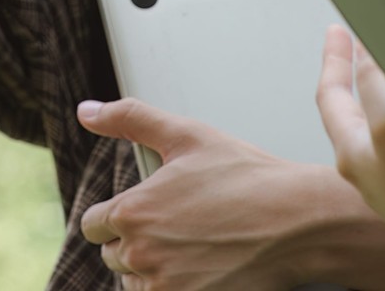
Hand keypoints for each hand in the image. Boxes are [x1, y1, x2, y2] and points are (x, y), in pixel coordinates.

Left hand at [76, 97, 384, 290]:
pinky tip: (195, 271)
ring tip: (183, 250)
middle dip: (133, 241)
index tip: (140, 212)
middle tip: (171, 227)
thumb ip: (128, 118)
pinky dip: (171, 287)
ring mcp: (168, 286)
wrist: (299, 220)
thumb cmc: (246, 174)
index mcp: (133, 212)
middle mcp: (143, 255)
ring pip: (135, 284)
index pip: (94, 225)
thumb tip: (85, 112)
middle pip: (114, 256)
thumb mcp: (185, 134)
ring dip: (149, 271)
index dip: (114, 216)